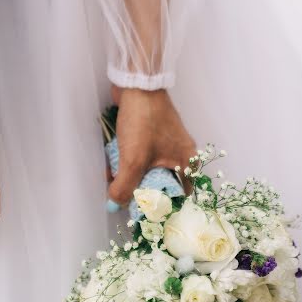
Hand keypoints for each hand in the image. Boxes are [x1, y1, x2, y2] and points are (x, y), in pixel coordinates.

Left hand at [108, 87, 194, 204]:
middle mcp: (181, 152)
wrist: (136, 85)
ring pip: (150, 169)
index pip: (182, 194)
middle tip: (126, 200)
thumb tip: (114, 204)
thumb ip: (125, 187)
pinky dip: (129, 162)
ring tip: (115, 182)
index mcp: (187, 160)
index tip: (147, 216)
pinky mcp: (152, 134)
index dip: (165, 207)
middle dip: (143, 192)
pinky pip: (142, 156)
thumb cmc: (143, 121)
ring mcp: (166, 142)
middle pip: (163, 183)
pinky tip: (114, 166)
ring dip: (133, 177)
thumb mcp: (133, 160)